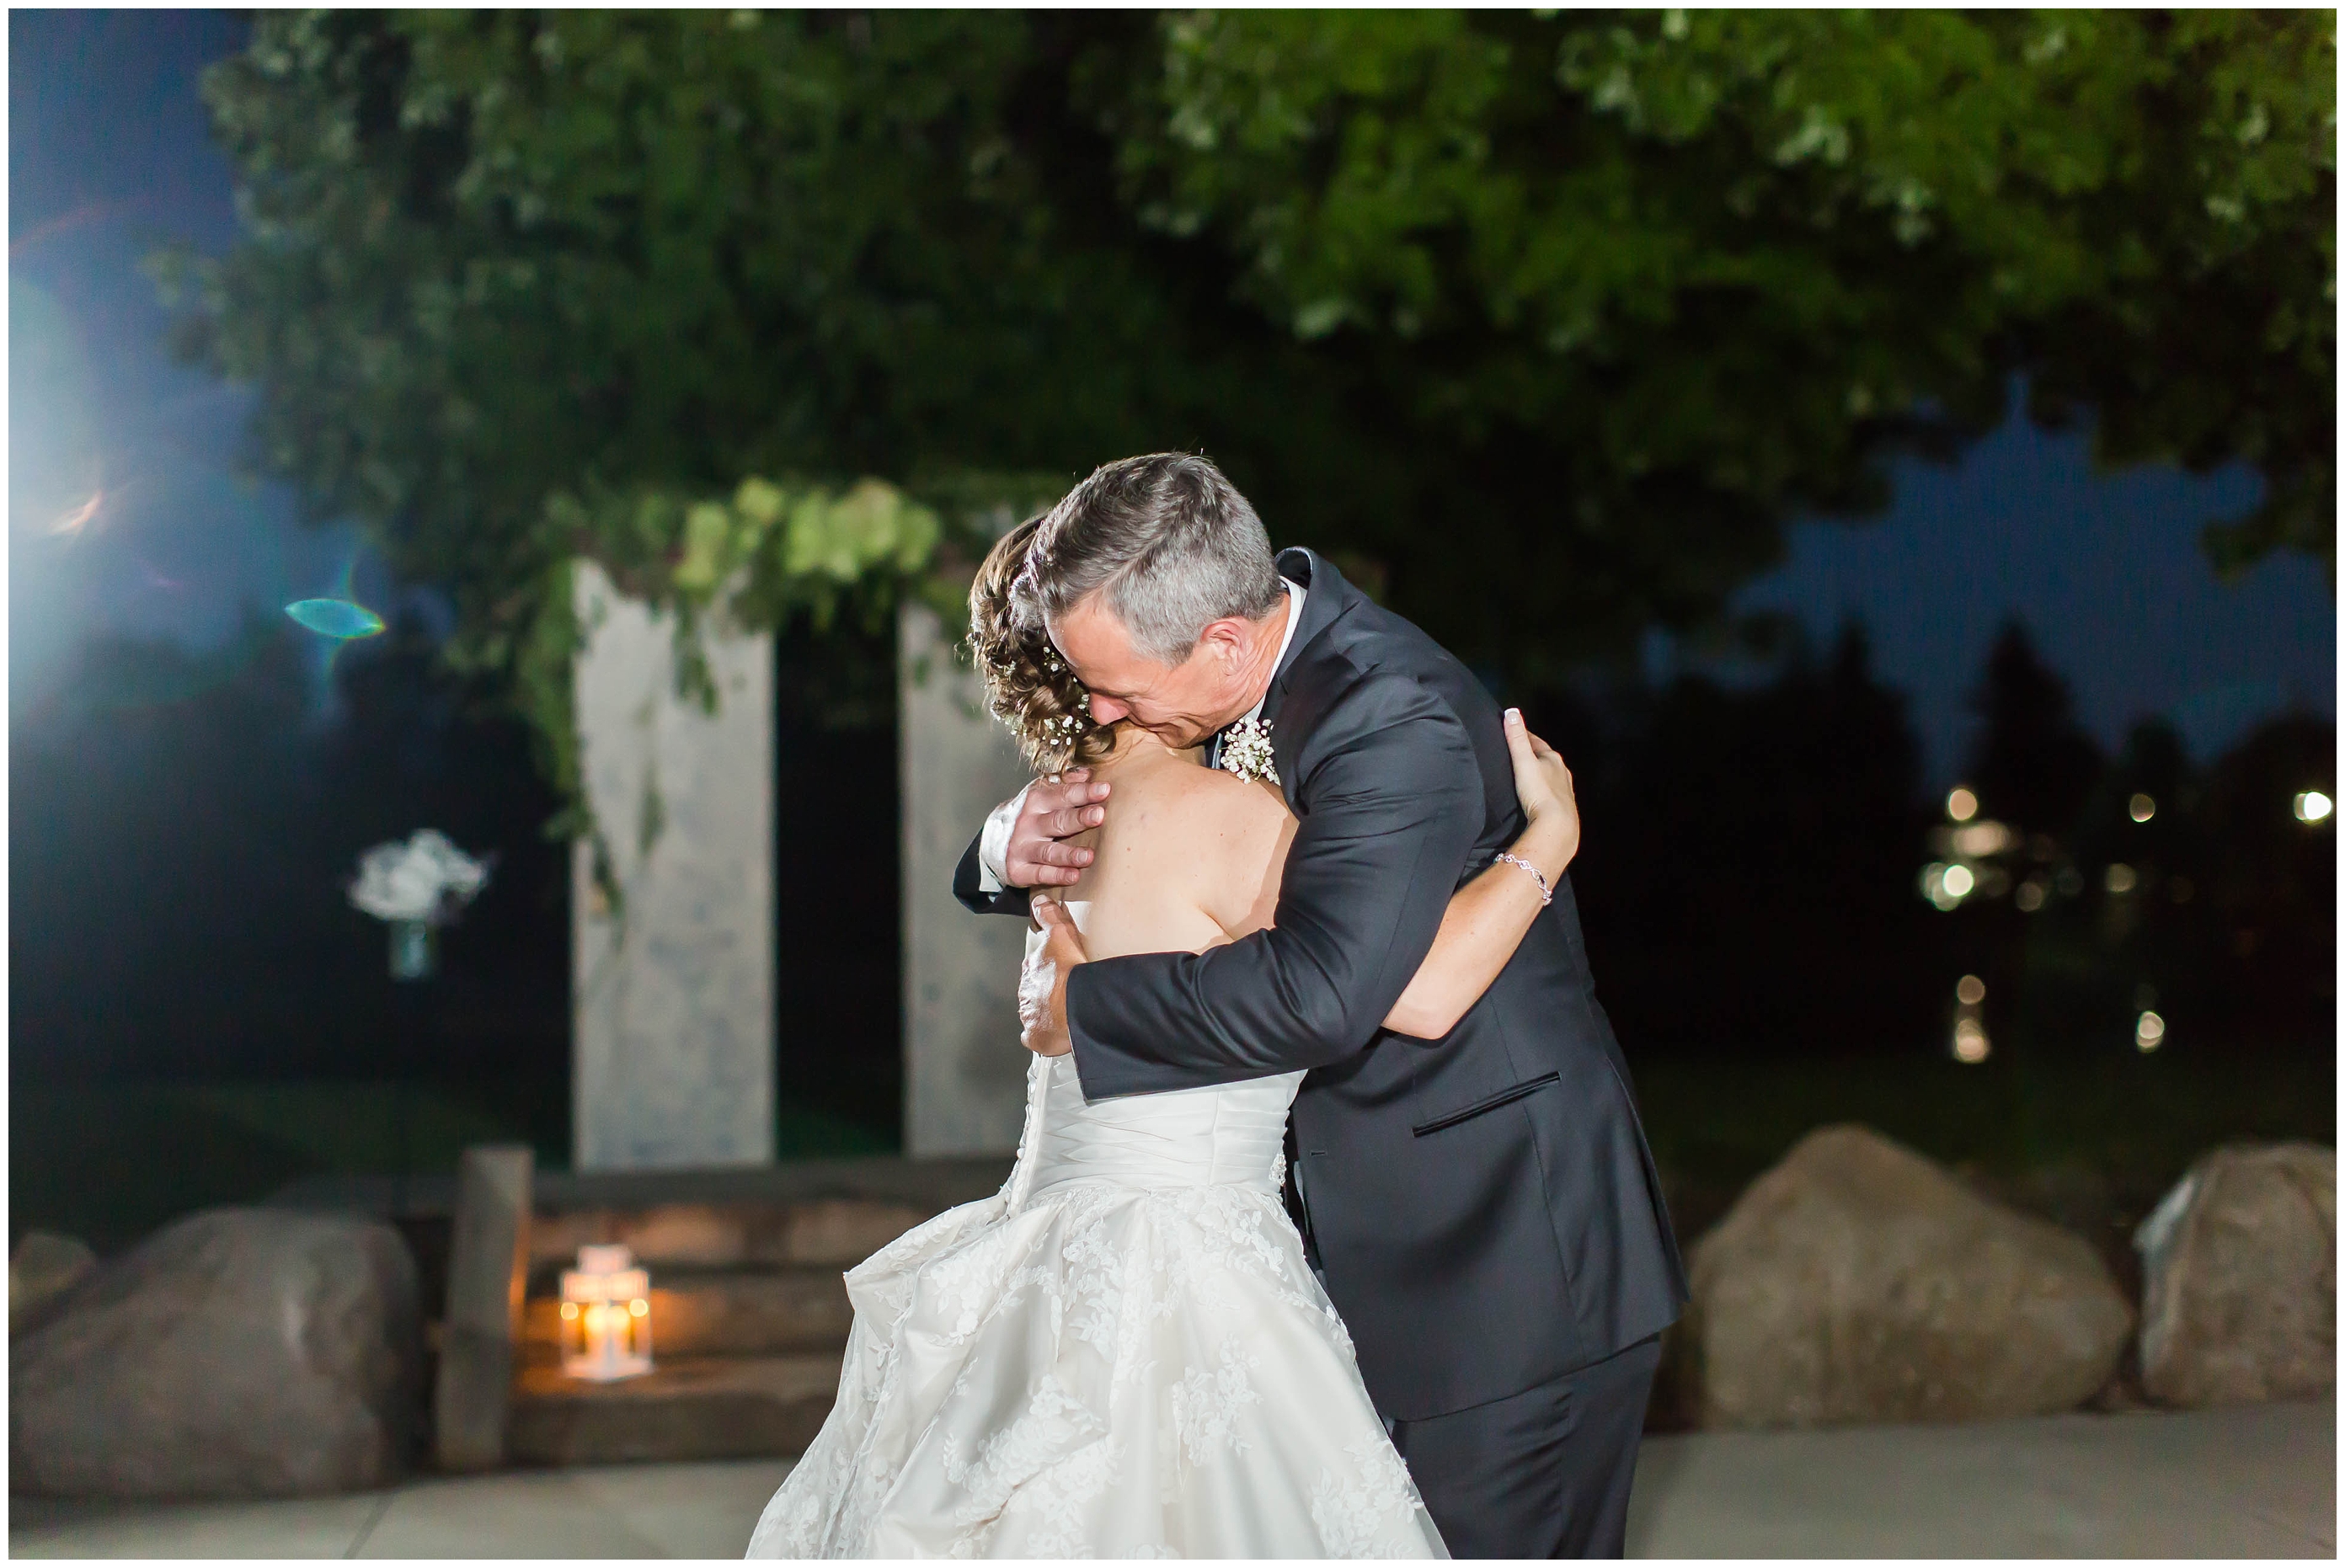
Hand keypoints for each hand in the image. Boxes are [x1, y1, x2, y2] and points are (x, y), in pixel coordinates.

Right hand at [1005, 768, 1110, 888]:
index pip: (1063, 795)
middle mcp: (1028, 823)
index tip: (1105, 790)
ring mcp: (1022, 847)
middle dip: (1079, 818)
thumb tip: (1088, 773)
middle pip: (1057, 821)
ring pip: (1049, 851)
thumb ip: (1066, 784)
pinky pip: (1040, 874)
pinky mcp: (1019, 870)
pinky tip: (1074, 876)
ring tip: (1089, 856)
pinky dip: (1057, 876)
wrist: (996, 841)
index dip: (1084, 792)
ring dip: (1069, 854)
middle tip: (1099, 816)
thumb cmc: (1031, 816)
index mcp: (1037, 800)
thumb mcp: (1043, 795)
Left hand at [1017, 895, 1087, 1056]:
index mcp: (1032, 969)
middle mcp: (1026, 992)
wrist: (1074, 1007)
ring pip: (1034, 1011)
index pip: (1036, 966)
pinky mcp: (1034, 1036)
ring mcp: (1028, 1014)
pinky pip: (1034, 1036)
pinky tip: (1052, 1033)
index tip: (1059, 970)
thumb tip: (1038, 900)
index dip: (1047, 967)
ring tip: (1064, 1013)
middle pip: (1035, 990)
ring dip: (1046, 1011)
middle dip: (1046, 991)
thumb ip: (1049, 917)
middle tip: (1065, 992)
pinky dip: (1041, 1034)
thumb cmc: (1069, 973)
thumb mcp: (1061, 936)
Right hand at [1504, 707, 1578, 880]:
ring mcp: (1565, 791)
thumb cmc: (1539, 791)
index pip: (1537, 742)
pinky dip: (1544, 791)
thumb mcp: (1524, 761)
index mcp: (1553, 759)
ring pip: (1551, 776)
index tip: (1514, 732)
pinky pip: (1552, 793)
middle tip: (1519, 753)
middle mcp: (1562, 772)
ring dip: (1541, 774)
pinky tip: (1537, 796)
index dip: (1525, 737)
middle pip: (1546, 759)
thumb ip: (1517, 737)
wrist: (1556, 825)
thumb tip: (1512, 711)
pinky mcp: (1563, 808)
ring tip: (1527, 775)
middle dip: (1534, 755)